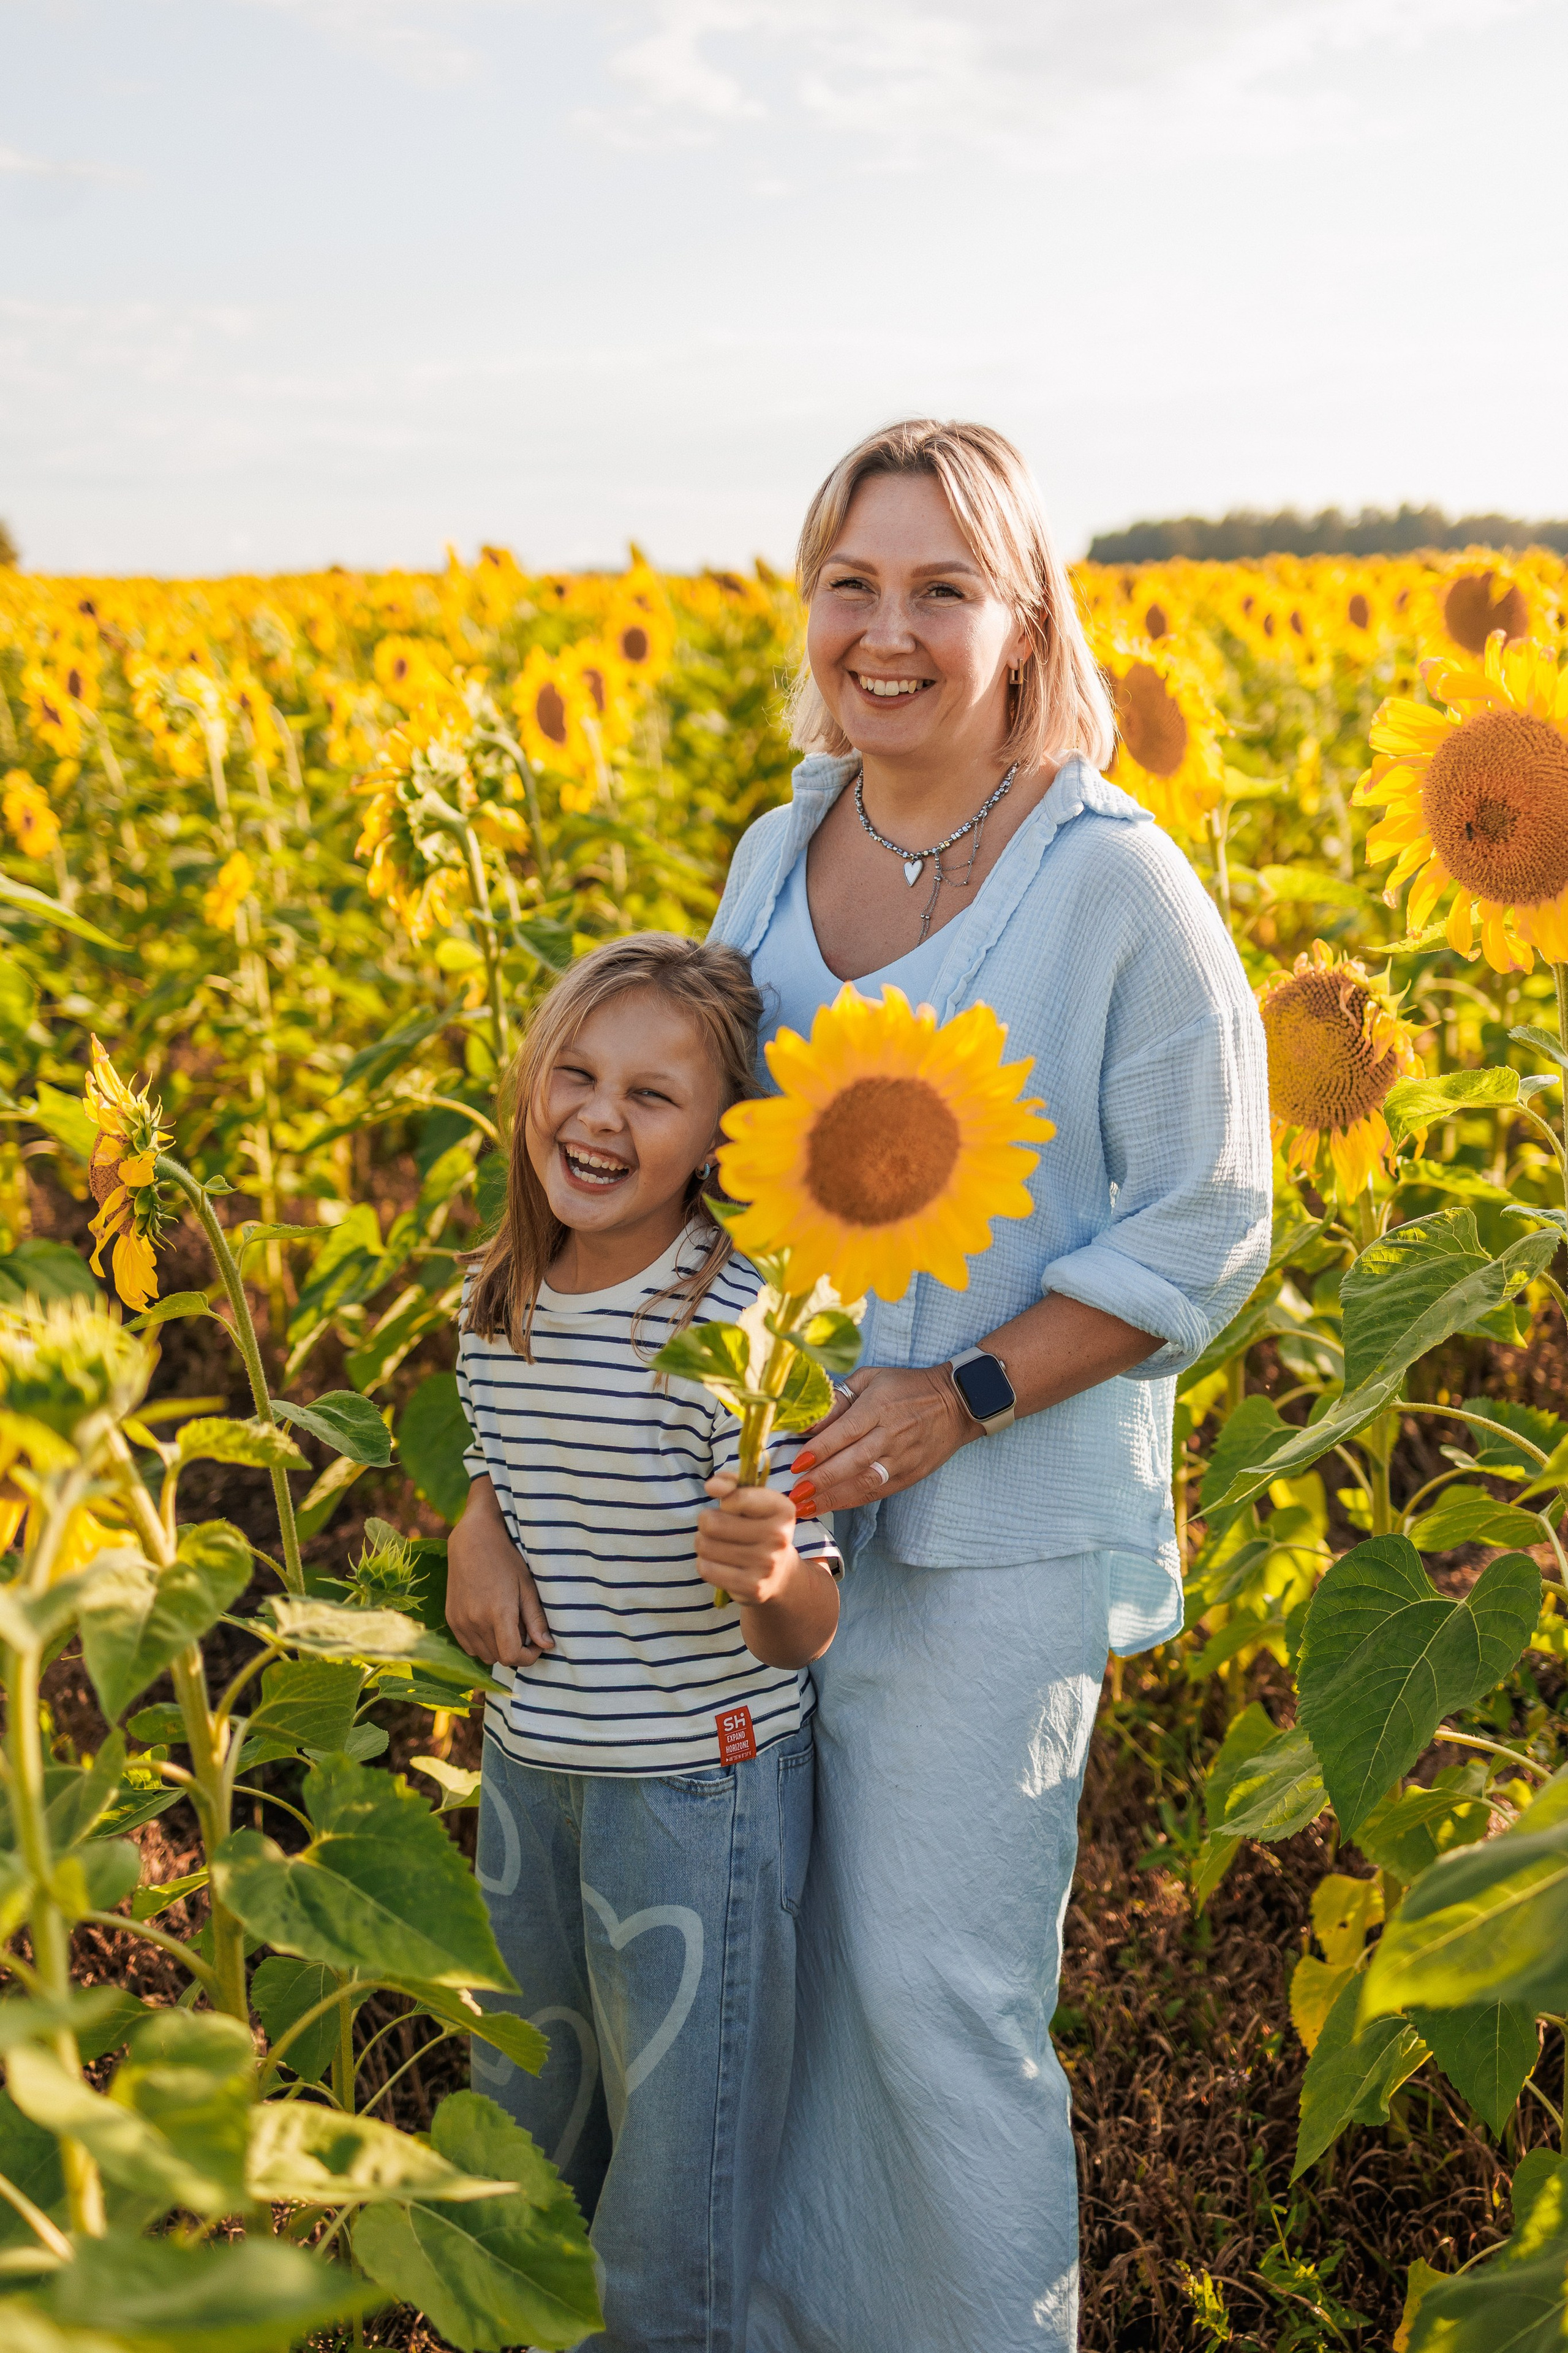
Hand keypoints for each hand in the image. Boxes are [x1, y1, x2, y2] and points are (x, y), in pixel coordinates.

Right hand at [446, 1476, 553, 1668]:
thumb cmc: (506, 1559)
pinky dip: (482, 1642)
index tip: (536, 1644)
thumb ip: (536, 1619)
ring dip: (498, 1648)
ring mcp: (460, 1622)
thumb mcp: (527, 1587)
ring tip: (507, 1624)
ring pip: (483, 1655)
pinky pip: (468, 1646)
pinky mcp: (451, 1619)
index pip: (511, 1657)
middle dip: (515, 1650)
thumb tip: (547, 1646)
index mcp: (497, 1613)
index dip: (528, 1657)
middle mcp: (475, 1621)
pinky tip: (490, 1622)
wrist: (472, 1540)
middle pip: (498, 1658)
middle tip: (524, 1629)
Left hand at [695, 1475, 800, 1605]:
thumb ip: (731, 1483)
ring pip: (705, 1546)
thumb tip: (712, 1486)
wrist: (779, 1575)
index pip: (734, 1498)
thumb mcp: (752, 1500)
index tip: (730, 1508)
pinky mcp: (752, 1588)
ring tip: (716, 1544)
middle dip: (706, 1522)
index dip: (724, 1502)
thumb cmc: (758, 1529)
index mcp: (783, 1509)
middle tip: (716, 1527)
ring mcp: (767, 1565)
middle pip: (712, 1523)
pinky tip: (719, 1563)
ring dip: (703, 1543)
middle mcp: (779, 1537)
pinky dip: (705, 1564)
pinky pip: (706, 1570)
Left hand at [787, 1364, 973, 1514]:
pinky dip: (854, 1501)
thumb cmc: (907, 1387)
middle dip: (822, 1480)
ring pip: (866, 1482)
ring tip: (807, 1508)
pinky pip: (879, 1491)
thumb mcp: (872, 1378)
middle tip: (795, 1494)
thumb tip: (809, 1422)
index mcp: (879, 1407)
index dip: (820, 1449)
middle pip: (853, 1462)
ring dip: (834, 1498)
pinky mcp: (911, 1474)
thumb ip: (839, 1399)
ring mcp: (903, 1458)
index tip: (796, 1464)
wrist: (957, 1402)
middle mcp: (891, 1434)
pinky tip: (832, 1506)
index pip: (845, 1432)